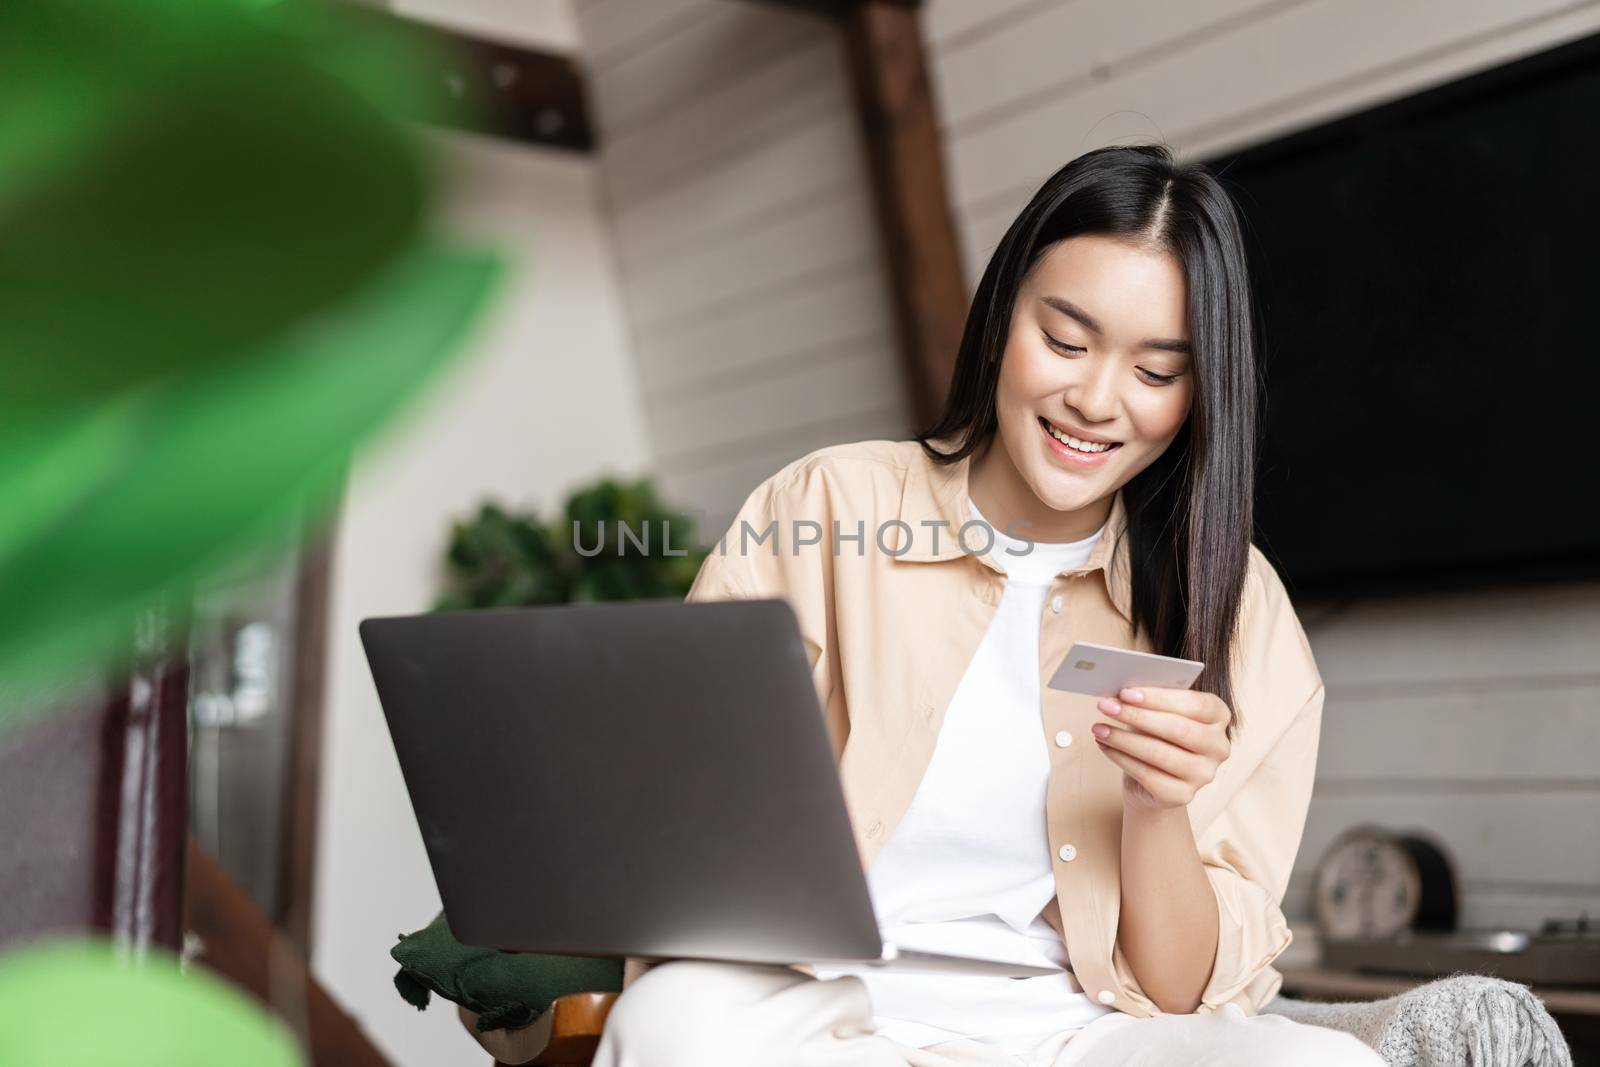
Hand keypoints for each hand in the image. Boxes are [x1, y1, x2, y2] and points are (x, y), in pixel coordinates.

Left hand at [1092, 686, 1230, 811]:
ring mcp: (1204, 774)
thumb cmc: (1156, 735)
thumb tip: (1121, 693)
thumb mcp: (1157, 711)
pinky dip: (1120, 757)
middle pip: (1177, 728)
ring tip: (1098, 728)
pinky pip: (1147, 774)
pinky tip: (1104, 745)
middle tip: (1105, 706)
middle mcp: (1219, 747)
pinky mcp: (1183, 795)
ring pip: (1159, 753)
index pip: (1195, 704)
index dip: (1159, 697)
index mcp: (1219, 716)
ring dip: (1123, 738)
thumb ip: (1149, 700)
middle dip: (1136, 715)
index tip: (1126, 692)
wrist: (1153, 781)